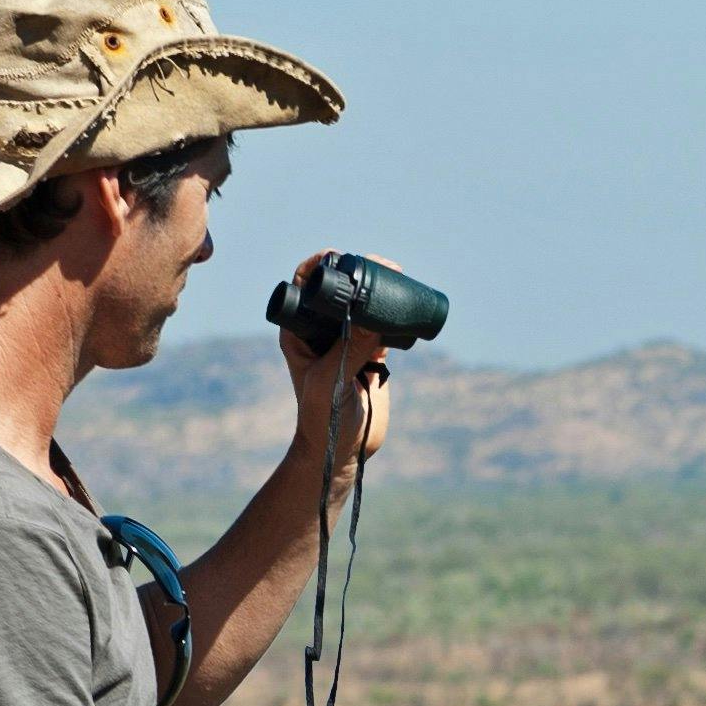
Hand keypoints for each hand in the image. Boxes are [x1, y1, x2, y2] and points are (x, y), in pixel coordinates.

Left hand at [274, 254, 393, 485]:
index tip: (339, 254)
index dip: (321, 265)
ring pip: (363, 309)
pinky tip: (405, 313)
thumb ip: (350, 348)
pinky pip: (382, 330)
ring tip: (399, 280)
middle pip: (340, 292)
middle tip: (382, 265)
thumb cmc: (322, 418)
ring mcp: (346, 343)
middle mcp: (321, 332)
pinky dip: (393, 320)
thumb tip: (374, 318)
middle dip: (359, 275)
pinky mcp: (369, 356)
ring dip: (379, 295)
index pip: (306, 286)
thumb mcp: (333, 379)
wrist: (342, 450)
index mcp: (300, 332)